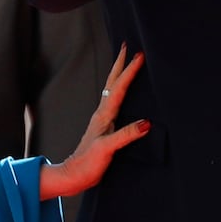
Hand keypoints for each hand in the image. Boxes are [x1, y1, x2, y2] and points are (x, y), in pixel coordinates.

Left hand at [40, 48, 149, 199]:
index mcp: (103, 115)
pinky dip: (120, 91)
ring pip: (112, 90)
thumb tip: (147, 122)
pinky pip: (114, 101)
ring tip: (126, 62)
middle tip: (127, 46)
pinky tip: (124, 93)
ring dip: (119, 74)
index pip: (119, 88)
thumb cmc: (88, 163)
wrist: (74, 175)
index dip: (129, 71)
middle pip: (112, 83)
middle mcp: (102, 113)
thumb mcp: (107, 149)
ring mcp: (102, 119)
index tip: (139, 55)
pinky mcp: (104, 127)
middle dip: (120, 64)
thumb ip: (126, 135)